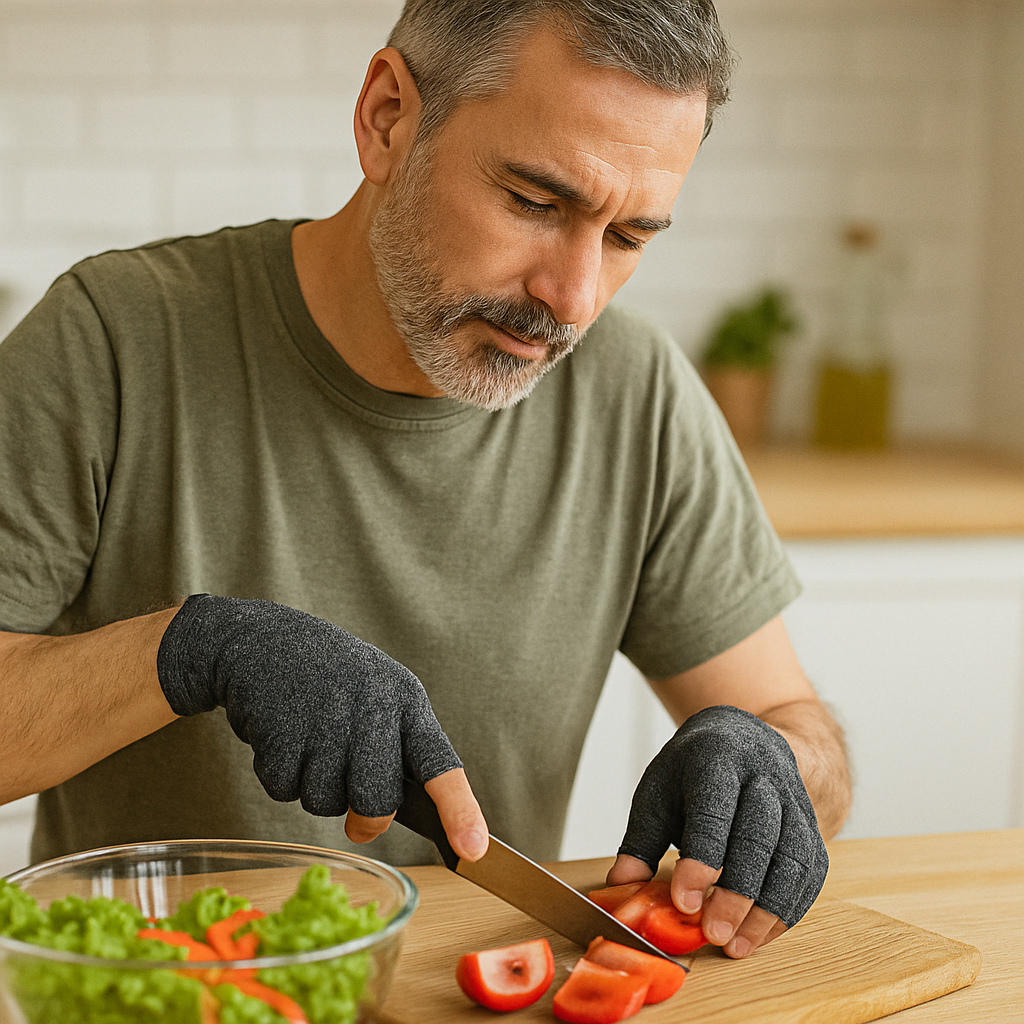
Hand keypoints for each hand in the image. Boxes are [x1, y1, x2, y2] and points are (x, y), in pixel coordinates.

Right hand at [156, 594, 486, 858]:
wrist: (265, 639)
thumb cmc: (334, 681)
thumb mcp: (379, 698)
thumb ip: (394, 754)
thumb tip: (379, 823)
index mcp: (405, 701)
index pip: (441, 764)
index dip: (459, 810)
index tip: (473, 850)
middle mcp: (371, 707)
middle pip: (377, 801)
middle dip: (366, 820)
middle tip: (358, 818)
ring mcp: (325, 717)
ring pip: (325, 802)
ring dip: (314, 789)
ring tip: (311, 744)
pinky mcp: (280, 728)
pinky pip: (283, 789)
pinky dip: (279, 777)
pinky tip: (283, 738)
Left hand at [609, 705, 827, 957]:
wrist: (744, 738)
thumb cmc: (693, 770)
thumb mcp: (658, 791)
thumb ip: (641, 841)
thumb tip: (621, 886)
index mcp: (716, 757)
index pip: (712, 811)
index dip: (701, 859)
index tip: (685, 903)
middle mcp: (762, 774)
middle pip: (758, 836)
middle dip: (737, 891)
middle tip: (713, 934)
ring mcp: (793, 798)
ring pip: (793, 857)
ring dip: (766, 910)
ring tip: (736, 945)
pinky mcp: (812, 825)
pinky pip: (810, 872)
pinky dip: (788, 909)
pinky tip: (761, 933)